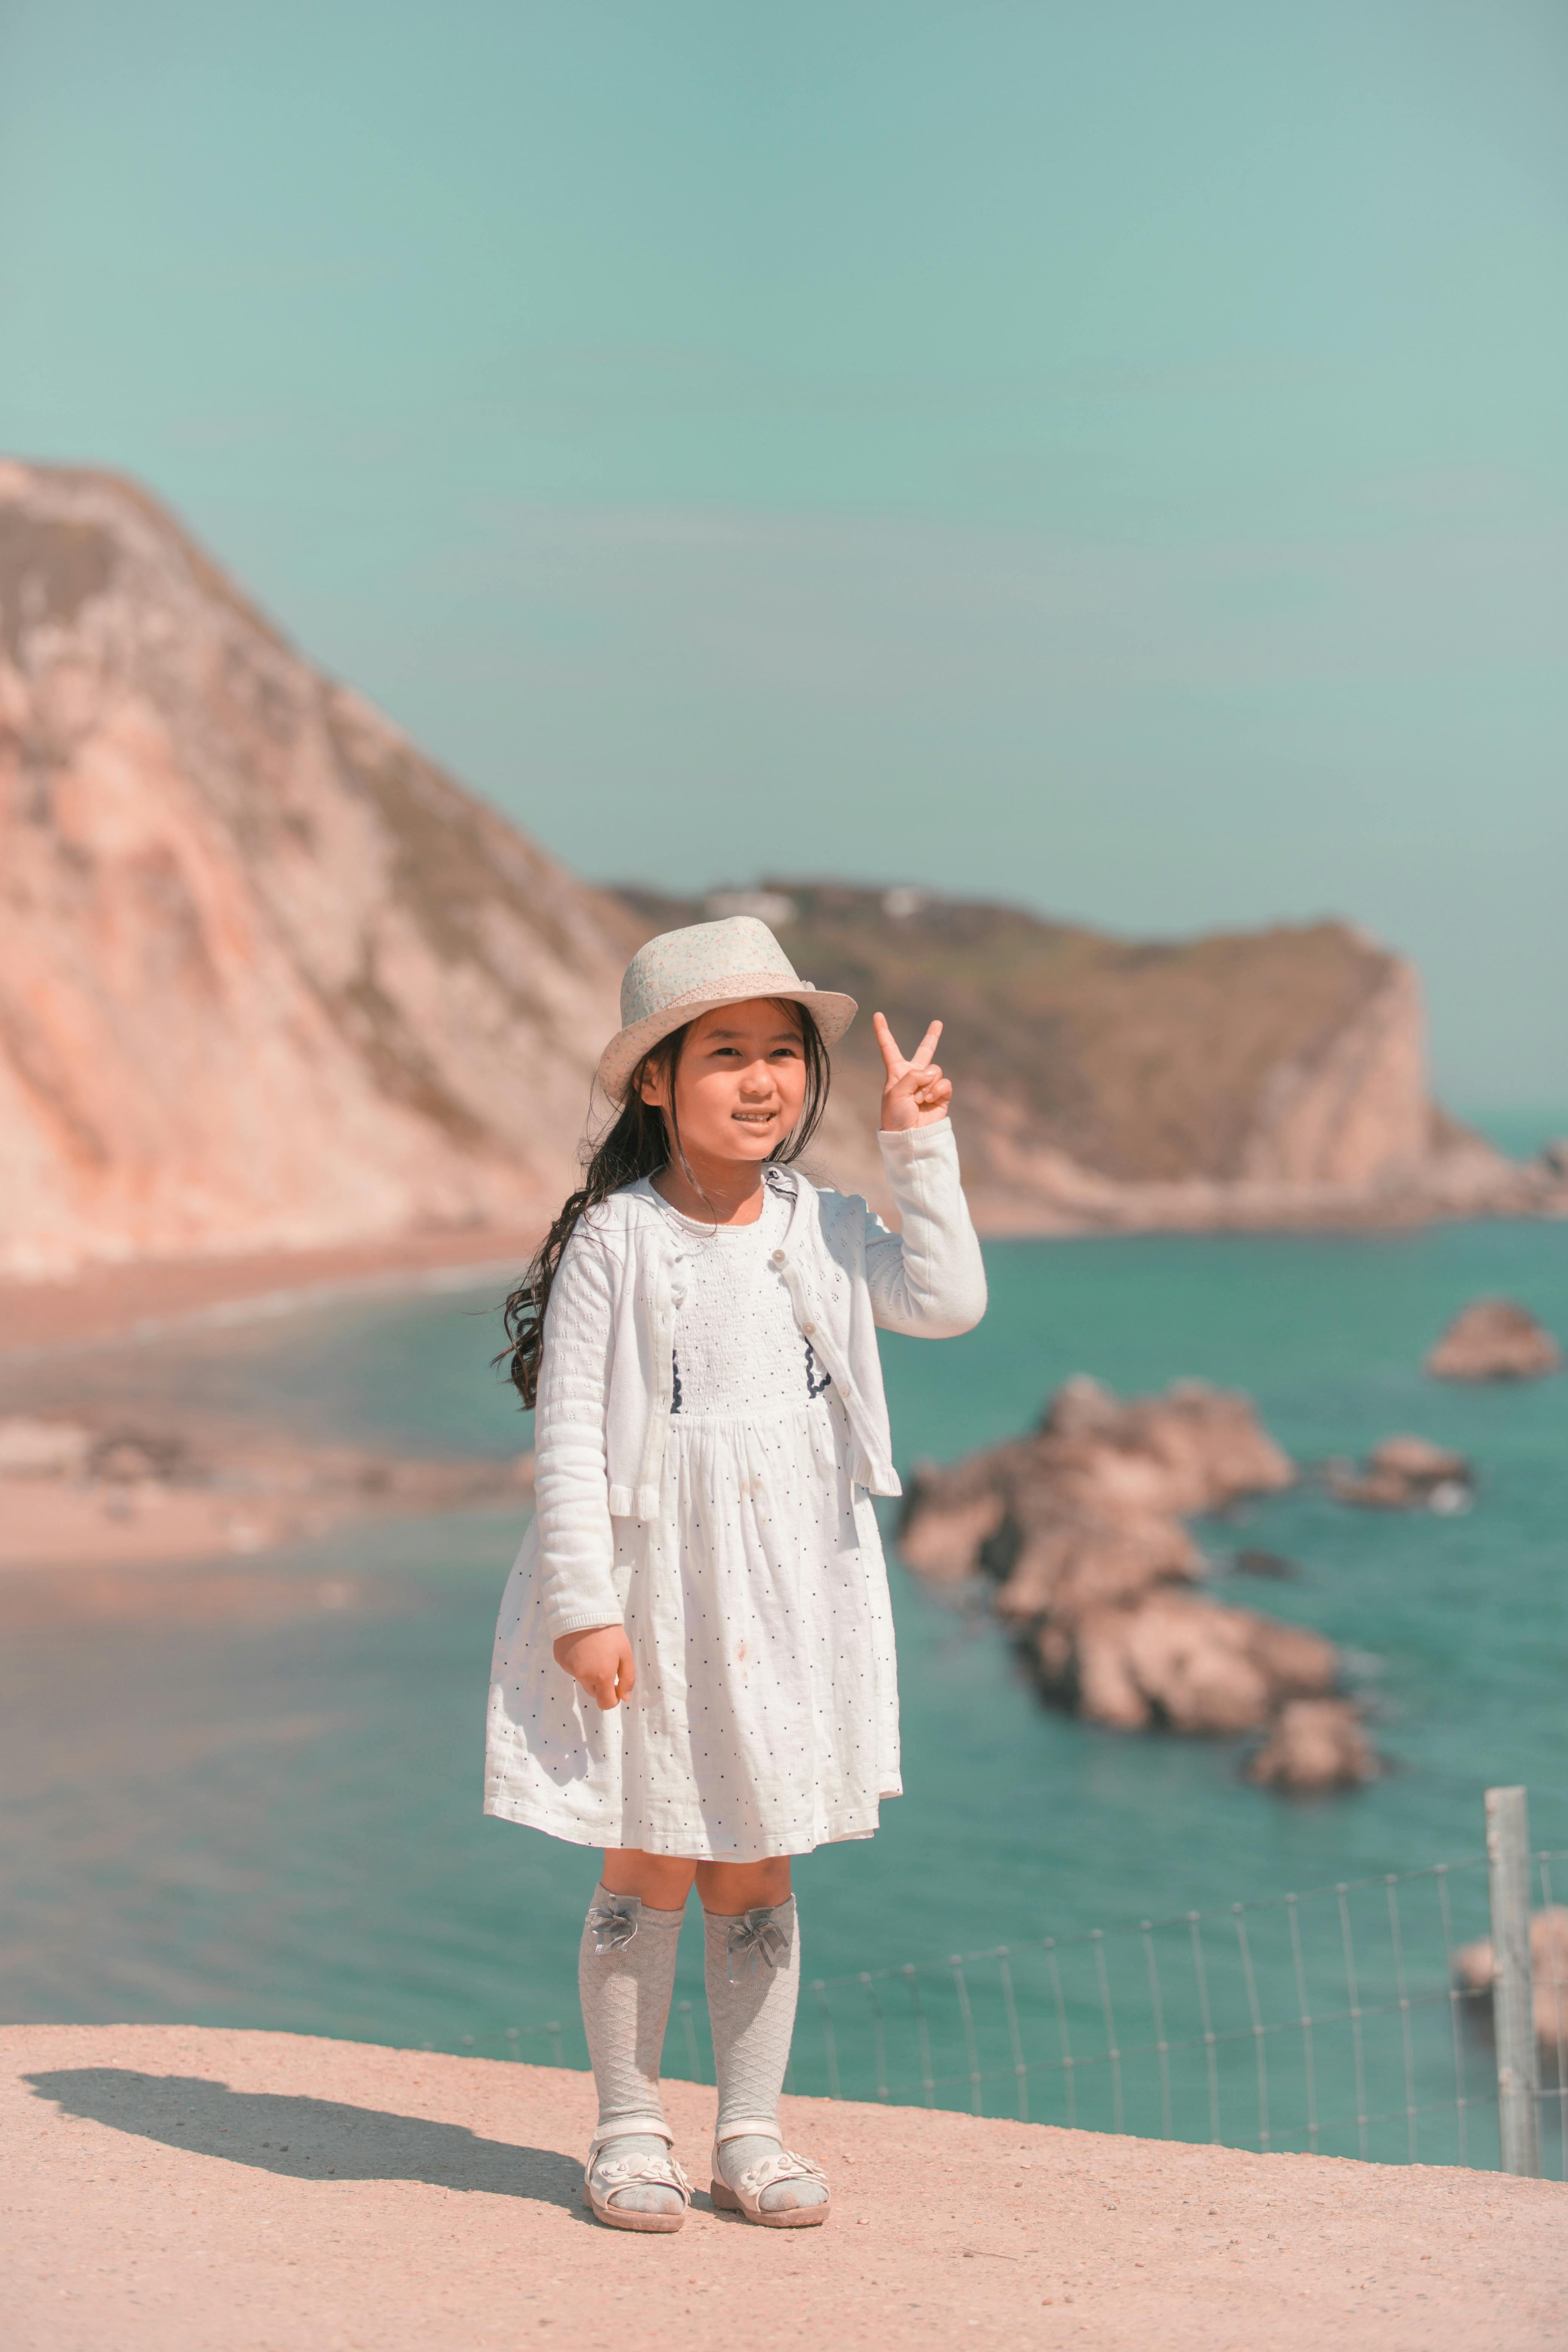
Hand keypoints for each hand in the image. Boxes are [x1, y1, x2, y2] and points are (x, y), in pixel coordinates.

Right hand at [553, 1625, 635, 1709]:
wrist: (584, 1610)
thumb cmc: (609, 1632)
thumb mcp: (625, 1653)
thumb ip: (627, 1678)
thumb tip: (625, 1698)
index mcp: (602, 1676)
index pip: (605, 1703)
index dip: (613, 1699)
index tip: (617, 1688)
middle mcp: (584, 1676)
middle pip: (593, 1692)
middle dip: (601, 1684)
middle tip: (606, 1663)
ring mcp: (570, 1668)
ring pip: (582, 1678)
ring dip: (589, 1671)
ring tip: (593, 1649)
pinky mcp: (560, 1660)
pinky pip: (571, 1667)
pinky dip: (577, 1661)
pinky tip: (581, 1646)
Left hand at [873, 1012, 952, 1131]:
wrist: (909, 1137)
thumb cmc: (895, 1116)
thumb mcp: (896, 1092)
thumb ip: (913, 1076)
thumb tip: (933, 1073)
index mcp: (896, 1072)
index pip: (889, 1047)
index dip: (883, 1031)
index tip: (877, 1015)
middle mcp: (913, 1076)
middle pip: (924, 1051)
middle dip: (932, 1037)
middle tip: (937, 1023)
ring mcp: (928, 1085)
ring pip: (935, 1070)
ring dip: (927, 1084)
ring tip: (919, 1099)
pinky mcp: (941, 1095)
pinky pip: (944, 1083)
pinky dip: (937, 1090)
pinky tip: (928, 1101)